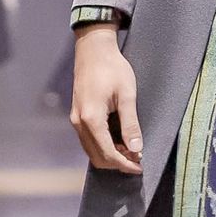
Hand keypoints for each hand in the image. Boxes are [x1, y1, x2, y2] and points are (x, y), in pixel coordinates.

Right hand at [71, 24, 142, 173]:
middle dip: (117, 163)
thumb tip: (136, 149)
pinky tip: (118, 142)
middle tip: (137, 159)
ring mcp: (75, 119)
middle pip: (97, 157)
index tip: (140, 167)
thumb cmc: (112, 68)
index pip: (108, 153)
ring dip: (110, 156)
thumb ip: (131, 124)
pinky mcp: (77, 115)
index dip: (125, 164)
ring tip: (130, 151)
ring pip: (91, 151)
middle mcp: (79, 122)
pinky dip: (103, 147)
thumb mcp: (127, 95)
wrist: (93, 49)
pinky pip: (88, 141)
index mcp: (91, 118)